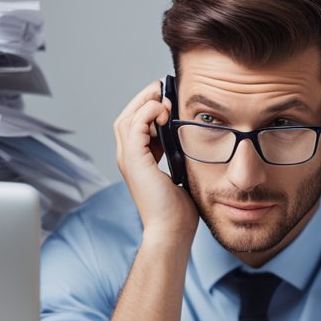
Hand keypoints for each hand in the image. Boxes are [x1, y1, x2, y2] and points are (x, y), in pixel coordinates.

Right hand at [113, 80, 198, 244]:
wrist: (172, 232)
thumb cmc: (179, 212)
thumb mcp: (182, 174)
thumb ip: (180, 156)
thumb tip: (194, 139)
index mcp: (139, 162)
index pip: (135, 126)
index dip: (148, 109)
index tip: (167, 99)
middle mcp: (128, 160)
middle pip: (127, 117)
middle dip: (143, 100)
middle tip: (162, 88)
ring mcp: (128, 161)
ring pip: (127, 118)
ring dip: (144, 103)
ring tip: (162, 96)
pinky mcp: (134, 161)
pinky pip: (134, 126)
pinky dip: (147, 112)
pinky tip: (163, 110)